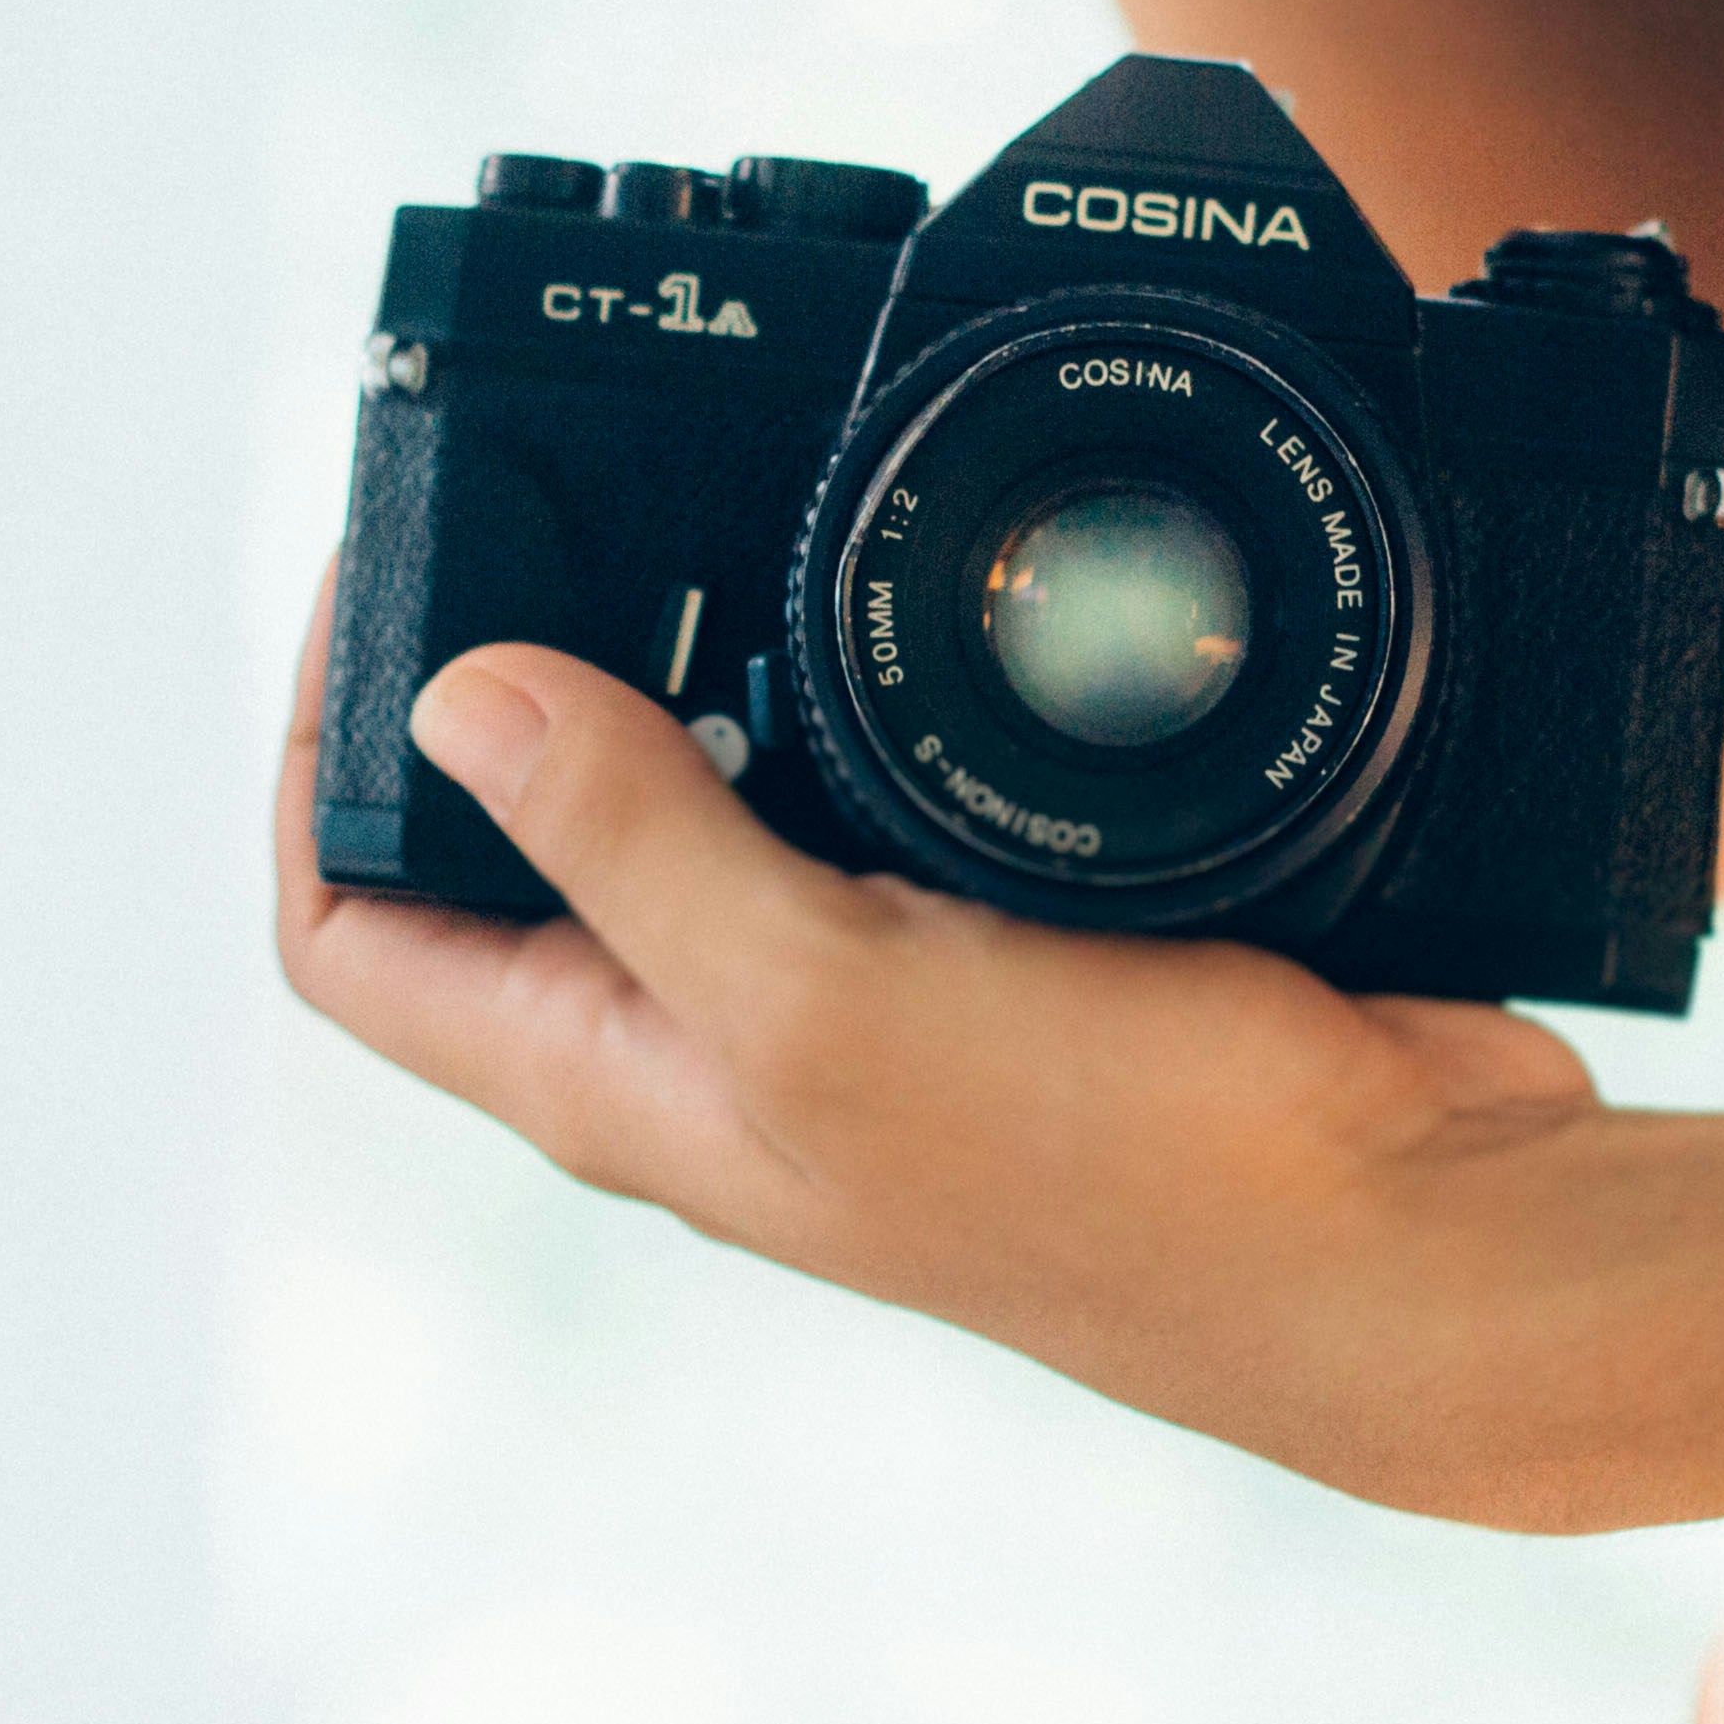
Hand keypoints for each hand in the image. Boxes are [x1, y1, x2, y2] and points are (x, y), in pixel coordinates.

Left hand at [271, 576, 1622, 1520]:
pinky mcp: (1003, 948)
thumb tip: (454, 694)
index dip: (318, 757)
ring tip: (722, 498)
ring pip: (707, 798)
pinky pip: (882, 790)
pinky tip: (920, 594)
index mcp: (619, 1085)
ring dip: (692, 655)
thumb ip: (637, 847)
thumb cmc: (1127, 1180)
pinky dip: (868, 683)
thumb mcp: (829, 996)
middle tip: (552, 482)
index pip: (354, 933)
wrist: (1405, 1241)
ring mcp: (861, 1003)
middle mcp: (713, 1052)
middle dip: (501, 665)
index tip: (381, 568)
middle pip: (516, 847)